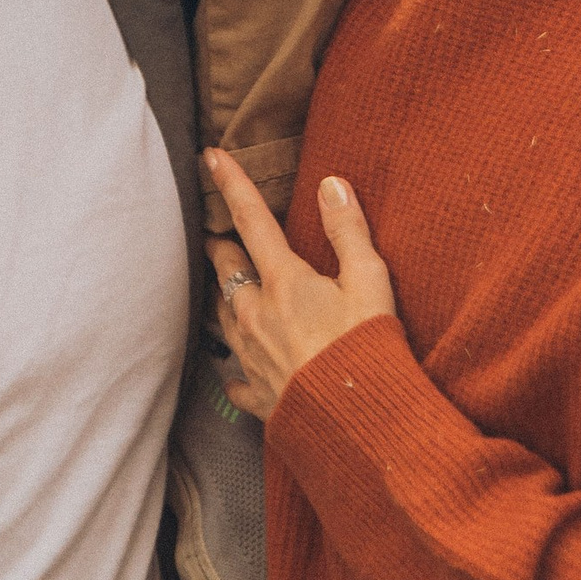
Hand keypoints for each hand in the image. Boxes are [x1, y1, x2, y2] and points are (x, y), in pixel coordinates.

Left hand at [203, 148, 397, 417]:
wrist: (357, 423)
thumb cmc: (367, 347)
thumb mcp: (369, 280)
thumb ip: (348, 230)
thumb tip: (331, 184)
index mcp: (284, 282)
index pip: (252, 220)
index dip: (232, 184)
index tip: (211, 156)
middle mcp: (257, 316)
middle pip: (227, 271)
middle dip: (221, 249)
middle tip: (216, 237)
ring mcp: (252, 356)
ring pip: (225, 319)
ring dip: (224, 300)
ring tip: (224, 292)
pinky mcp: (258, 394)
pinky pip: (236, 379)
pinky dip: (235, 371)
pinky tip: (234, 374)